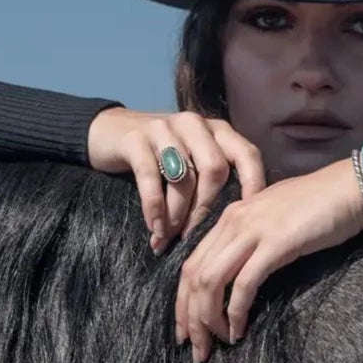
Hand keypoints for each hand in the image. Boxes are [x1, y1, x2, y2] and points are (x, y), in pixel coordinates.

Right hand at [87, 107, 264, 251]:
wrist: (108, 131)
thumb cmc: (160, 156)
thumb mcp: (192, 159)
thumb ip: (214, 178)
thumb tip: (236, 224)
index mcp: (216, 129)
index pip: (247, 154)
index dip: (254, 184)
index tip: (251, 217)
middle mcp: (194, 124)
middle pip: (215, 169)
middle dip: (207, 209)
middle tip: (195, 238)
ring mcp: (164, 127)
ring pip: (183, 177)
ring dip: (177, 215)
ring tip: (169, 238)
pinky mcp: (136, 138)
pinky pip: (150, 177)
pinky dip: (154, 207)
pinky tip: (154, 228)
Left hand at [175, 157, 362, 362]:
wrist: (352, 188)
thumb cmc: (320, 206)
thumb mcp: (273, 219)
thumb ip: (251, 240)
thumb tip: (239, 273)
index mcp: (229, 217)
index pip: (191, 264)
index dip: (182, 301)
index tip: (186, 330)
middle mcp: (233, 222)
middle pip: (193, 276)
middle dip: (189, 318)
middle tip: (196, 350)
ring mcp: (252, 231)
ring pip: (210, 281)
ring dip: (208, 320)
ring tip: (216, 345)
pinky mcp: (275, 244)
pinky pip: (244, 284)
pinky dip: (236, 312)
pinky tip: (239, 331)